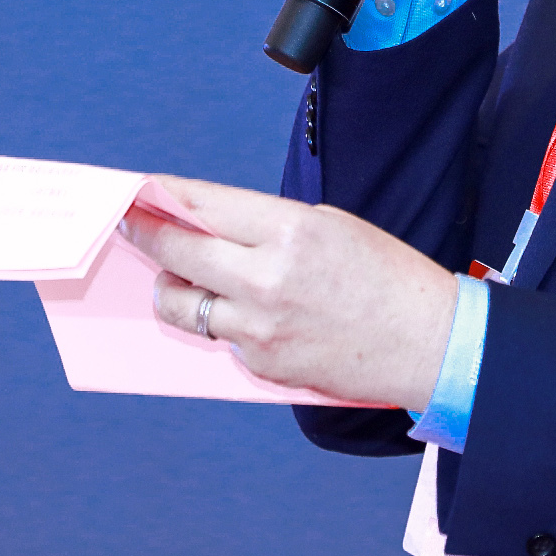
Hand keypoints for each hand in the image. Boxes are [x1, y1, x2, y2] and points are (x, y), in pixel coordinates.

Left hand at [123, 175, 456, 411]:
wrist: (425, 341)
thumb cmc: (384, 276)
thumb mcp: (328, 226)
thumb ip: (266, 224)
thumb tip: (209, 223)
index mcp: (289, 231)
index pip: (205, 206)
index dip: (165, 197)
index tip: (141, 190)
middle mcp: (266, 279)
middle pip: (179, 253)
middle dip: (147, 235)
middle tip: (130, 226)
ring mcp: (260, 328)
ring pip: (183, 304)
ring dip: (173, 285)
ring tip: (178, 277)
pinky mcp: (261, 365)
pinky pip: (220, 336)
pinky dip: (222, 320)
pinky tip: (240, 310)